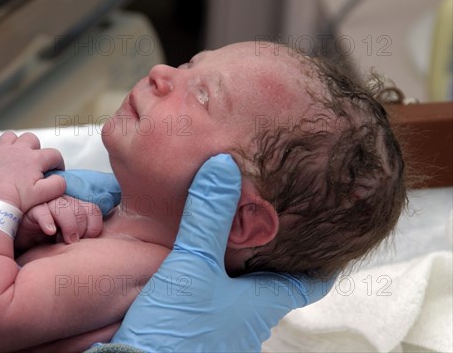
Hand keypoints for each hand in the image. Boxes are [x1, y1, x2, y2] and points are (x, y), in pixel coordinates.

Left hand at [0, 132, 64, 211]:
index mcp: (34, 159)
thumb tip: (60, 177)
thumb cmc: (17, 201)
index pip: (54, 154)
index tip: (56, 171)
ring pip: (11, 137)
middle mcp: (18, 150)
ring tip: (16, 158)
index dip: (58, 163)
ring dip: (15, 145)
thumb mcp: (44, 195)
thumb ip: (57, 184)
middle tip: (34, 164)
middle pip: (32, 139)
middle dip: (36, 149)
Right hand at [15, 195, 102, 249]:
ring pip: (64, 206)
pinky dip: (48, 221)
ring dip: (68, 225)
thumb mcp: (69, 242)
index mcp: (75, 208)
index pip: (93, 210)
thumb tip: (100, 244)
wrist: (19, 248)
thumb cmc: (47, 246)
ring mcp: (46, 204)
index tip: (88, 239)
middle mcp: (63, 203)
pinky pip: (42, 210)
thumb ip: (85, 237)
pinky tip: (49, 232)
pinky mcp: (30, 210)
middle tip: (72, 242)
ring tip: (62, 240)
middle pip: (80, 208)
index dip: (94, 226)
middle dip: (80, 227)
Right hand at [111, 154, 334, 350]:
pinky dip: (212, 289)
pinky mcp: (197, 339)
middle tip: (268, 231)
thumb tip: (223, 168)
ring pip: (241, 298)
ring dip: (238, 275)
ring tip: (228, 248)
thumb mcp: (192, 264)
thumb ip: (207, 216)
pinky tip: (193, 276)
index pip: (308, 283)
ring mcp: (224, 336)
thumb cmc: (175, 332)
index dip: (320, 262)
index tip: (328, 244)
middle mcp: (249, 324)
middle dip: (270, 260)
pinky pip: (214, 309)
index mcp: (260, 303)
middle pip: (272, 288)